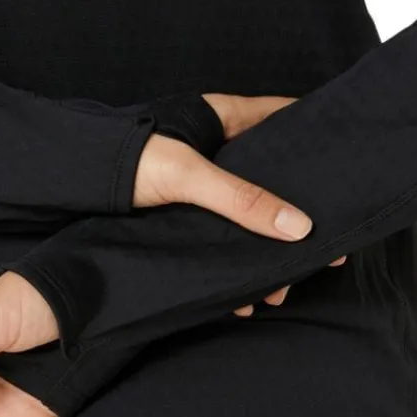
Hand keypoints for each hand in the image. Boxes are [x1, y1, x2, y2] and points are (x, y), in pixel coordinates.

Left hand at [133, 93, 346, 312]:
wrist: (77, 183)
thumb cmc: (128, 162)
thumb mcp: (189, 176)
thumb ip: (240, 198)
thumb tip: (297, 226)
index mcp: (223, 120)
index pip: (282, 121)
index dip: (313, 146)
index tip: (339, 177)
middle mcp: (217, 150)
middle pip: (269, 181)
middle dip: (290, 221)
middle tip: (317, 253)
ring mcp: (201, 185)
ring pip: (246, 217)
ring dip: (262, 254)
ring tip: (277, 289)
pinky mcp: (184, 214)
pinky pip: (219, 239)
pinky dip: (232, 266)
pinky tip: (241, 296)